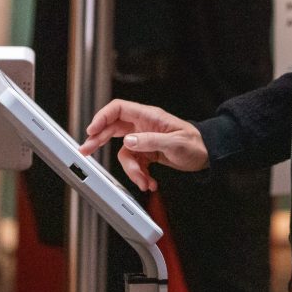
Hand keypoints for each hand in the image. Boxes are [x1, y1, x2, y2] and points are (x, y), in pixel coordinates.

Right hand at [79, 99, 207, 190]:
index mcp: (148, 117)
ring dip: (131, 170)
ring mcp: (144, 140)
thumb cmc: (195, 143)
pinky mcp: (147, 153)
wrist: (206, 155)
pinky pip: (135, 164)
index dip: (102, 117)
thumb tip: (128, 142)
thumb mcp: (174, 143)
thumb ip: (150, 141)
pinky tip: (150, 182)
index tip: (91, 131)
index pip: (118, 110)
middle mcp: (143, 126)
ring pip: (125, 153)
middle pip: (113, 129)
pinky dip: (140, 175)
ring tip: (143, 181)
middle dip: (99, 141)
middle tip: (86, 151)